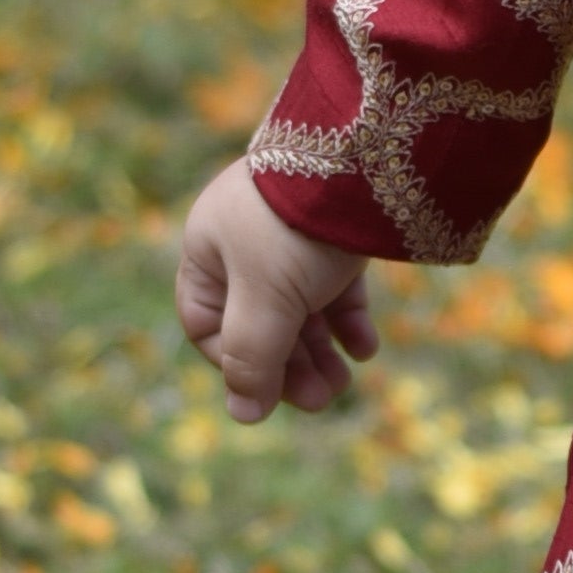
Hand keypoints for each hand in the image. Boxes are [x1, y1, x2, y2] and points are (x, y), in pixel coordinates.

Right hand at [175, 163, 381, 425]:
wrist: (359, 156)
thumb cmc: (293, 230)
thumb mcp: (265, 301)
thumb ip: (252, 360)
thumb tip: (244, 416)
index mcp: (206, 249)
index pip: (207, 325)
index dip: (235, 364)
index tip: (267, 391)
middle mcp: (244, 241)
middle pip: (259, 322)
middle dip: (289, 366)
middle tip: (322, 399)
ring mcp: (291, 234)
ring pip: (299, 308)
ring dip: (319, 352)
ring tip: (344, 384)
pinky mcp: (335, 229)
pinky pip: (335, 286)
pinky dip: (348, 321)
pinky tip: (365, 349)